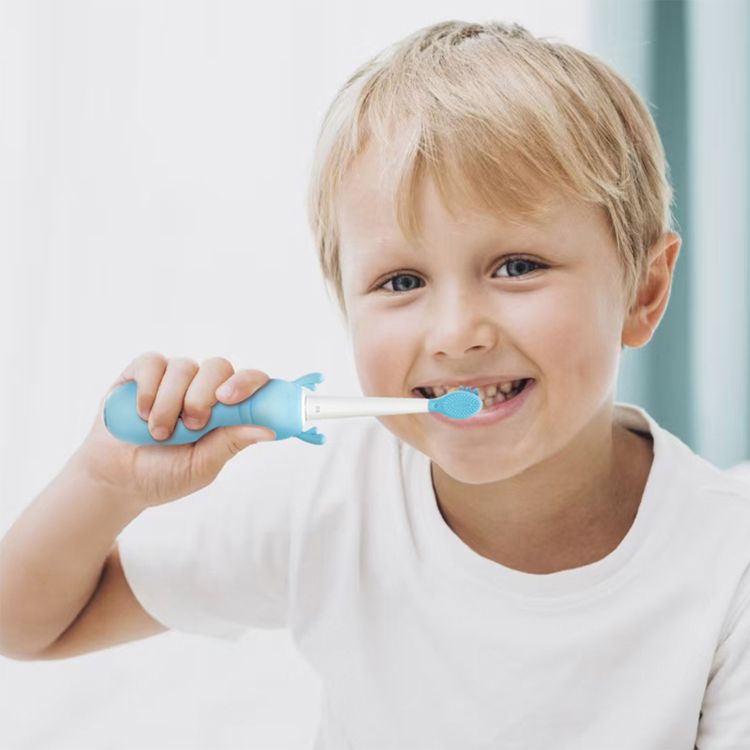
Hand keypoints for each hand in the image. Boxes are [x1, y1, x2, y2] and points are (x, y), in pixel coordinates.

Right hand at [71, 352, 275, 507]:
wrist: (117, 480)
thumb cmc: (165, 473)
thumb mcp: (202, 466)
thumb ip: (231, 443)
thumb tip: (269, 429)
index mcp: (226, 409)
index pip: (250, 382)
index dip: (247, 383)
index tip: (228, 400)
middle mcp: (203, 387)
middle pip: (218, 367)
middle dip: (202, 397)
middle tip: (190, 426)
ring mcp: (174, 378)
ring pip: (183, 367)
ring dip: (170, 404)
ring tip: (158, 433)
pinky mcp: (142, 372)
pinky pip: (152, 363)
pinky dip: (147, 390)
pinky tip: (141, 414)